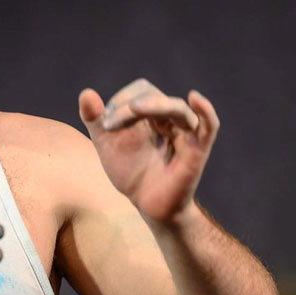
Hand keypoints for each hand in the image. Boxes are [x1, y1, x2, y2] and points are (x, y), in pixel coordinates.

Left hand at [78, 78, 219, 223]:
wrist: (146, 203)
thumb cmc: (130, 171)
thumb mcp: (106, 143)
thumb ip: (94, 119)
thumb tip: (86, 93)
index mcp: (152, 113)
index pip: (142, 90)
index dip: (122, 98)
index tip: (104, 122)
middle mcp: (170, 119)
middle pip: (156, 96)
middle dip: (129, 106)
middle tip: (109, 125)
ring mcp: (185, 134)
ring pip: (177, 108)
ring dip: (154, 105)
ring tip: (133, 109)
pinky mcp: (196, 151)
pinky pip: (209, 126)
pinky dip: (206, 111)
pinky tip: (195, 98)